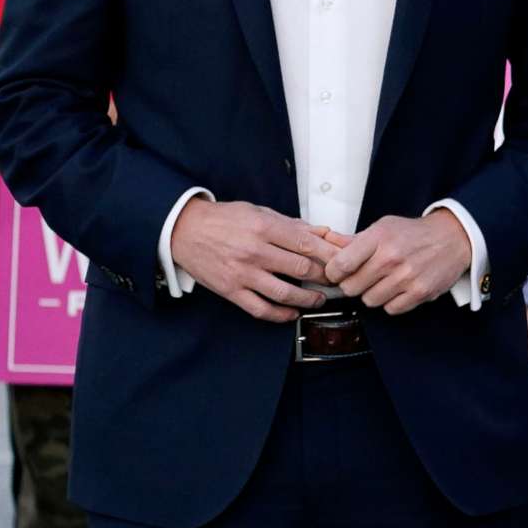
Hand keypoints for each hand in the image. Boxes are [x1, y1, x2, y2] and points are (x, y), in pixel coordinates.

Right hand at [170, 199, 343, 322]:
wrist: (183, 230)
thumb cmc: (223, 219)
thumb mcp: (259, 212)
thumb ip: (292, 225)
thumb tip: (323, 232)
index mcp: (264, 227)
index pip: (308, 244)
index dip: (331, 255)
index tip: (345, 261)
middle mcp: (255, 251)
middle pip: (301, 269)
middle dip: (325, 278)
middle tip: (337, 282)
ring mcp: (243, 273)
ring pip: (284, 293)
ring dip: (308, 300)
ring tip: (319, 300)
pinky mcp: (231, 290)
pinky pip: (260, 309)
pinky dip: (280, 315)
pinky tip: (292, 314)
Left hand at [325, 211, 475, 315]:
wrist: (454, 237)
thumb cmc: (415, 233)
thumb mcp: (383, 227)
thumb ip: (355, 239)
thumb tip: (327, 242)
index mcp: (379, 238)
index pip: (340, 265)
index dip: (333, 273)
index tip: (337, 273)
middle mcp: (391, 257)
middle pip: (351, 287)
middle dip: (353, 284)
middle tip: (362, 278)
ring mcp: (407, 277)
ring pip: (369, 301)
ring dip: (372, 294)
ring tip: (383, 282)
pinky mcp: (420, 292)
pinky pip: (391, 309)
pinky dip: (391, 302)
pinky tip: (397, 289)